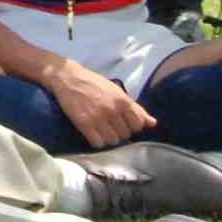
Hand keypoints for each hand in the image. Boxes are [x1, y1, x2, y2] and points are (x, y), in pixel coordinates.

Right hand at [39, 57, 156, 147]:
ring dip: (108, 138)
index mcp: (123, 101)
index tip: (123, 123)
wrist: (68, 77)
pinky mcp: (84, 123)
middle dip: (119, 132)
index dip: (132, 126)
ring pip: (112, 141)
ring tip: (101, 129)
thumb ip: (136, 108)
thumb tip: (153, 123)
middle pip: (125, 135)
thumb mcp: (117, 91)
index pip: (138, 126)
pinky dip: (97, 141)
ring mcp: (98, 117)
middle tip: (110, 125)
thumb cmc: (94, 83)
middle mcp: (112, 110)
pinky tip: (93, 133)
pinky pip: (97, 143)